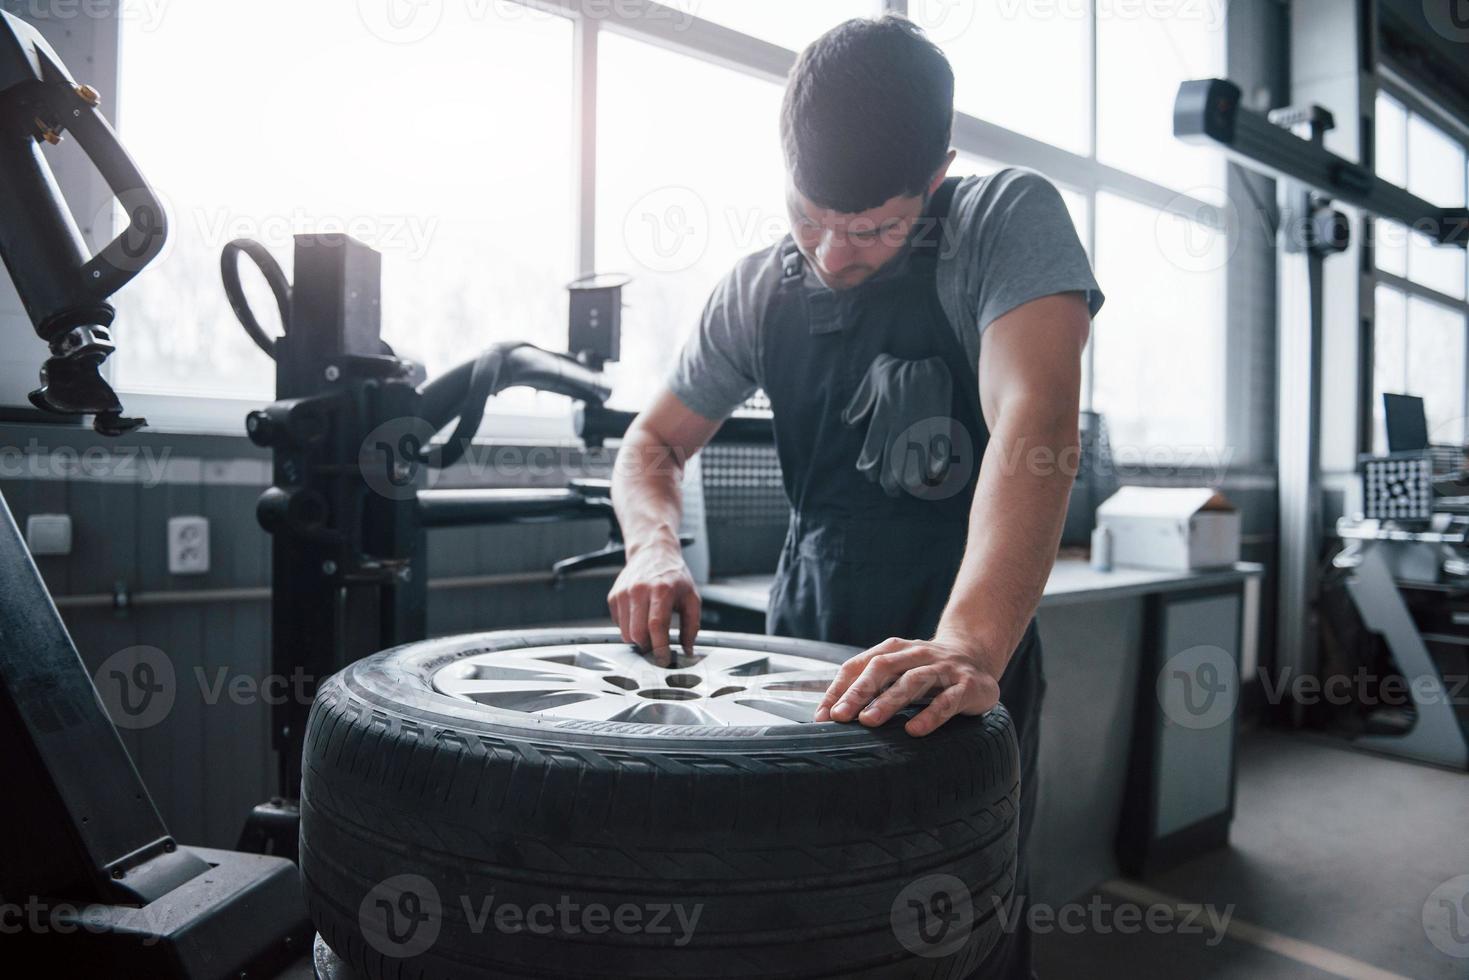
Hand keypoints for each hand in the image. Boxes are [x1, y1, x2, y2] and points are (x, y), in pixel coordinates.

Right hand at [607, 539, 700, 665]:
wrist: (652, 552)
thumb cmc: (673, 576)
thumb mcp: (691, 597)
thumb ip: (691, 625)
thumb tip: (687, 650)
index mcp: (661, 589)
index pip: (656, 625)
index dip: (660, 647)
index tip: (665, 660)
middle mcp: (639, 590)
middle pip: (637, 633)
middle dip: (648, 648)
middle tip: (658, 648)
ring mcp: (623, 593)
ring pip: (625, 633)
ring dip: (638, 640)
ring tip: (651, 631)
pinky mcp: (613, 597)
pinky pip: (619, 625)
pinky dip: (630, 629)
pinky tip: (640, 617)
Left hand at [814, 635, 1000, 736]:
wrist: (977, 655)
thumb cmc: (926, 670)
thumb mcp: (898, 671)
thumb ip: (870, 687)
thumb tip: (829, 715)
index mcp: (895, 650)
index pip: (860, 665)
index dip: (840, 689)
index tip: (823, 715)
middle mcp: (917, 654)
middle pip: (883, 668)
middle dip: (859, 692)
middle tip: (840, 716)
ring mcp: (943, 668)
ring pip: (913, 681)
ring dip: (889, 701)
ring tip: (869, 721)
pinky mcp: (967, 685)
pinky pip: (948, 701)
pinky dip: (930, 715)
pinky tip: (914, 730)